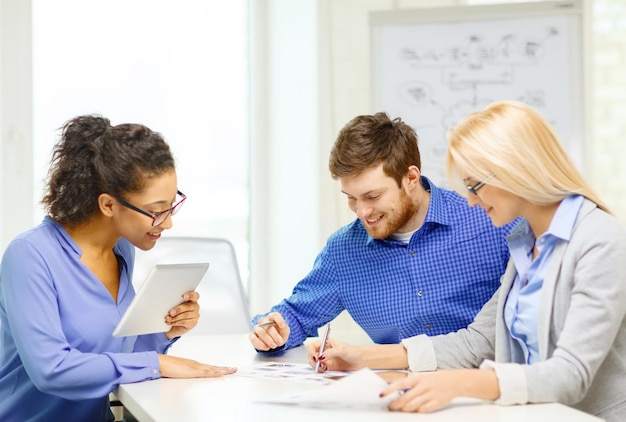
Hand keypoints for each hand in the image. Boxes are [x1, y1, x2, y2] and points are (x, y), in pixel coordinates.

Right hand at [158, 354, 236, 377]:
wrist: (161, 362)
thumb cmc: (166, 367)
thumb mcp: (177, 372)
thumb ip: (183, 373)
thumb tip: (185, 376)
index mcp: (193, 365)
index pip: (208, 367)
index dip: (217, 368)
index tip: (225, 369)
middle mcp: (196, 364)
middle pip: (213, 367)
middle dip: (224, 368)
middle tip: (234, 368)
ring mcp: (196, 367)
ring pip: (213, 369)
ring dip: (223, 369)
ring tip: (232, 370)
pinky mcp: (194, 371)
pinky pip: (208, 372)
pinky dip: (216, 372)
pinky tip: (222, 372)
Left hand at [164, 291, 199, 338]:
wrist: (175, 326)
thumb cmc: (175, 312)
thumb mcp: (174, 305)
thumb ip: (174, 303)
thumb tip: (168, 303)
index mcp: (192, 299)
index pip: (195, 295)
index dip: (190, 295)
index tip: (183, 296)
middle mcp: (195, 306)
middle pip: (189, 306)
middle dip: (179, 309)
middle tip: (171, 312)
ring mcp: (195, 315)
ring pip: (186, 315)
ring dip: (175, 317)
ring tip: (168, 318)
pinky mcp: (193, 322)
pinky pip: (184, 322)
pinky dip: (176, 322)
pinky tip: (170, 322)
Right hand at [249, 312, 289, 350]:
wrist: (274, 341)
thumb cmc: (279, 334)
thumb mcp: (285, 332)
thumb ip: (284, 329)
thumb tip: (282, 326)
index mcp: (272, 317)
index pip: (274, 315)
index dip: (279, 319)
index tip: (283, 326)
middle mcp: (263, 321)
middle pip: (266, 324)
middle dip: (274, 334)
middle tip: (279, 342)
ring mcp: (257, 328)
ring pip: (260, 331)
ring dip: (267, 339)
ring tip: (273, 345)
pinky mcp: (252, 335)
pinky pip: (253, 338)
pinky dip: (260, 344)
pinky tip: (266, 347)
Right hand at [306, 338, 367, 371]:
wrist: (362, 362)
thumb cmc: (354, 352)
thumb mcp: (342, 350)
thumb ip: (331, 352)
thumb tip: (321, 356)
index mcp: (326, 344)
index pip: (313, 346)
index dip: (311, 351)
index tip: (316, 356)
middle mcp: (325, 352)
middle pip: (311, 356)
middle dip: (313, 360)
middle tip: (318, 364)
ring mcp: (327, 361)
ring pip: (315, 364)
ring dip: (317, 367)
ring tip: (324, 368)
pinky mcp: (329, 369)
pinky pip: (321, 371)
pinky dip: (321, 372)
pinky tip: (326, 371)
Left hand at [380, 368, 497, 412]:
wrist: (454, 381)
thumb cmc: (434, 379)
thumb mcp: (421, 377)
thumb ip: (410, 385)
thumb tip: (395, 392)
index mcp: (418, 378)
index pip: (400, 384)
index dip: (389, 390)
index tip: (381, 395)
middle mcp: (423, 386)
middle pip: (406, 398)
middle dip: (396, 404)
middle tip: (390, 407)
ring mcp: (430, 395)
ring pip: (413, 405)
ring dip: (405, 409)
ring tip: (400, 409)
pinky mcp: (436, 403)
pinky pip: (423, 410)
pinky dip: (417, 411)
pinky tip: (415, 410)